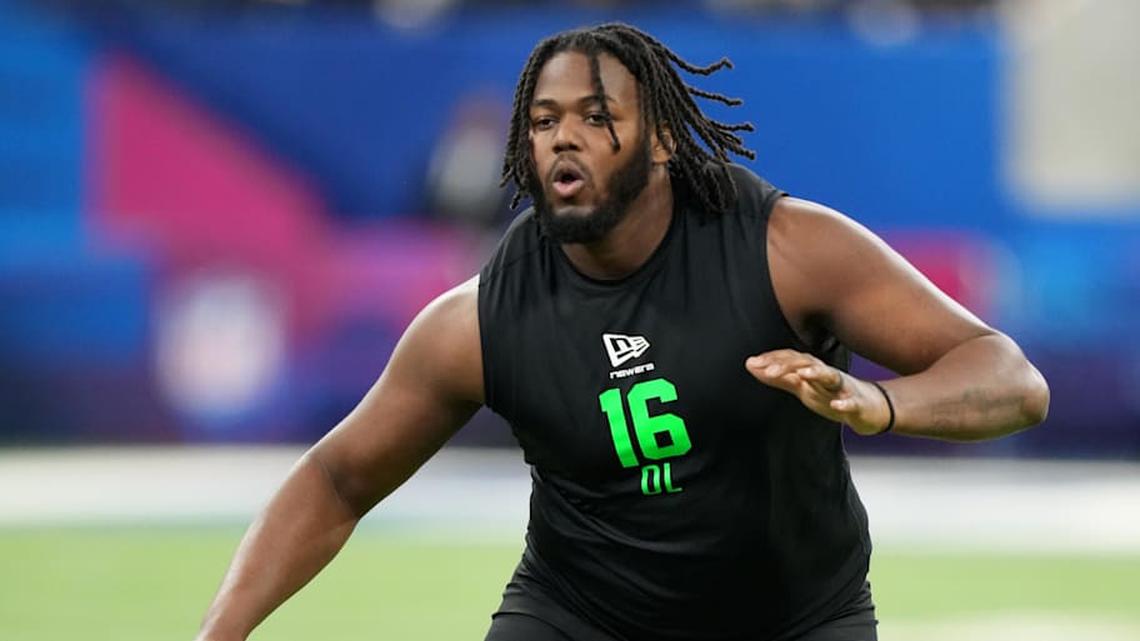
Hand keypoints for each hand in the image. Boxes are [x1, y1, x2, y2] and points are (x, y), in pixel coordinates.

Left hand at [745, 349, 890, 435]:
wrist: (870, 408)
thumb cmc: (831, 394)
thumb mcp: (802, 387)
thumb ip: (779, 378)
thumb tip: (751, 365)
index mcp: (813, 370)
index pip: (792, 359)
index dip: (773, 360)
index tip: (753, 363)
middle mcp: (827, 375)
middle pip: (807, 363)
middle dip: (789, 365)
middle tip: (769, 371)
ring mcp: (844, 388)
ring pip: (831, 376)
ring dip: (817, 374)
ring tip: (803, 375)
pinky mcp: (858, 404)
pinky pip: (853, 402)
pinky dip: (846, 403)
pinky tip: (838, 405)